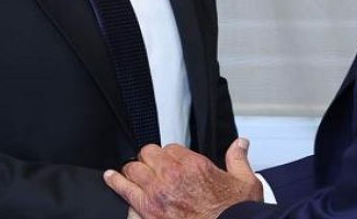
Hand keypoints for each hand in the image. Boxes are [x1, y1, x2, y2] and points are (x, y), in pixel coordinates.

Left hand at [104, 138, 262, 218]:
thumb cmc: (234, 212)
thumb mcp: (244, 182)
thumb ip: (238, 159)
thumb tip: (240, 144)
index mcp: (194, 165)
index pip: (170, 148)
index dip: (169, 155)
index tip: (170, 161)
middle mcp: (173, 175)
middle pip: (148, 154)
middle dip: (149, 160)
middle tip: (150, 166)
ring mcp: (157, 193)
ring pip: (134, 169)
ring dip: (133, 170)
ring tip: (128, 171)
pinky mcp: (147, 211)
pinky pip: (124, 191)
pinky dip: (116, 183)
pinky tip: (111, 178)